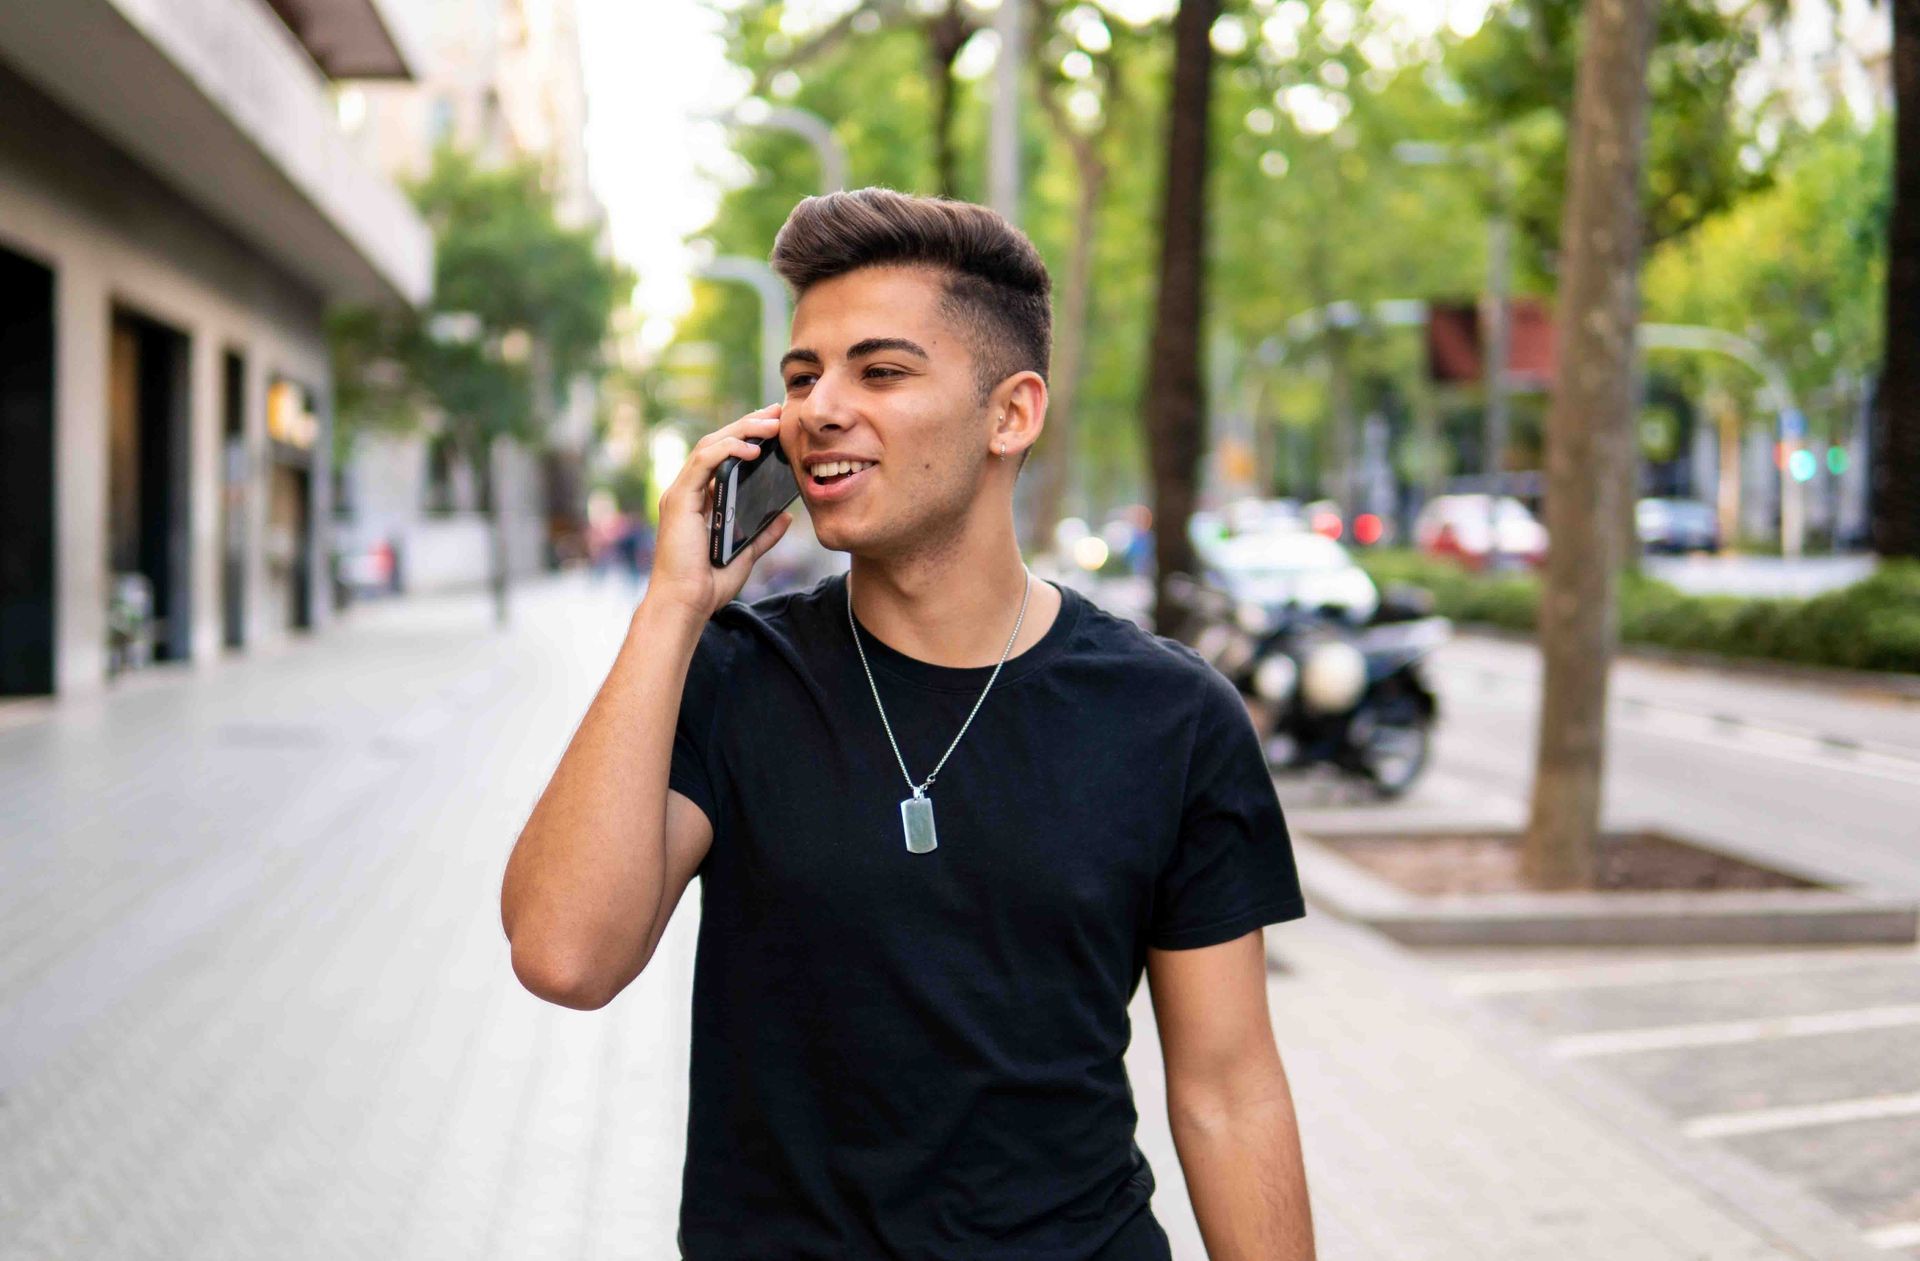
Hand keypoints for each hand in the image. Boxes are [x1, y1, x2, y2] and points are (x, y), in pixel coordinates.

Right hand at [643, 404, 794, 619]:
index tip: (776, 427)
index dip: (748, 438)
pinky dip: (728, 450)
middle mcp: (688, 491)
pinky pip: (703, 462)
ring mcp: (681, 493)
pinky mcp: (679, 500)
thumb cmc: (709, 584)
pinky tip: (753, 448)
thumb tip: (786, 516)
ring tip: (771, 424)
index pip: (724, 457)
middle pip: (717, 444)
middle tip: (777, 412)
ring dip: (742, 430)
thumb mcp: (747, 554)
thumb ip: (764, 534)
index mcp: (701, 500)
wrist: (686, 605)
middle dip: (748, 424)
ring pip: (710, 445)